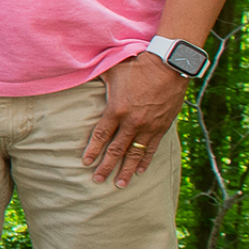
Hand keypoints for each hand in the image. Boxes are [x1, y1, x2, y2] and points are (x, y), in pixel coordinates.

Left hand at [85, 52, 185, 186]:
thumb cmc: (137, 65)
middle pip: (116, 149)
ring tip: (120, 183)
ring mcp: (148, 126)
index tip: (86, 163)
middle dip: (106, 166)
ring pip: (135, 153)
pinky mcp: (162, 126)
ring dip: (127, 170)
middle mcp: (132, 122)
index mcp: (117, 109)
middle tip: (98, 180)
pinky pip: (152, 147)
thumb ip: (96, 77)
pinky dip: (146, 160)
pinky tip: (141, 170)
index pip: (101, 135)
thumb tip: (79, 72)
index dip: (92, 150)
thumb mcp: (112, 70)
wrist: (169, 66)